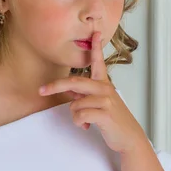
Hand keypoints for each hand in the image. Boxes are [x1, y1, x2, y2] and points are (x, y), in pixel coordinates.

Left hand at [38, 30, 146, 153]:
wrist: (128, 137)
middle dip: (55, 86)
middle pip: (74, 82)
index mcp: (103, 84)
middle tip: (41, 90)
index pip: (98, 62)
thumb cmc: (113, 120)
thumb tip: (69, 92)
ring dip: (75, 116)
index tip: (96, 33)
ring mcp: (106, 100)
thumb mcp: (99, 104)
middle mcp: (105, 89)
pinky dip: (79, 123)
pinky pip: (80, 115)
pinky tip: (87, 126)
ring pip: (75, 104)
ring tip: (86, 121)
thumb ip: (85, 95)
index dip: (96, 47)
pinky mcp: (105, 114)